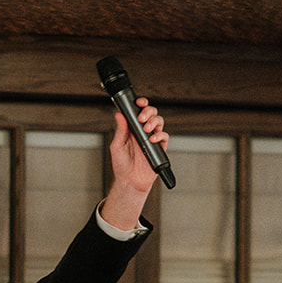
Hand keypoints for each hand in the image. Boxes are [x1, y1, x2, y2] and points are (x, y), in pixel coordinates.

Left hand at [102, 97, 168, 226]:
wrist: (130, 181)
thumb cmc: (121, 165)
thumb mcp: (117, 146)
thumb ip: (120, 130)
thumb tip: (119, 115)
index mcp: (132, 129)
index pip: (139, 111)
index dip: (141, 104)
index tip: (139, 102)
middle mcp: (143, 131)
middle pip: (151, 113)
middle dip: (148, 111)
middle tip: (142, 117)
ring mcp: (152, 138)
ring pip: (159, 122)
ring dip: (154, 121)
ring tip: (146, 129)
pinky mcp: (159, 147)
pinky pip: (164, 136)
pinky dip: (160, 135)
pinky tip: (152, 139)